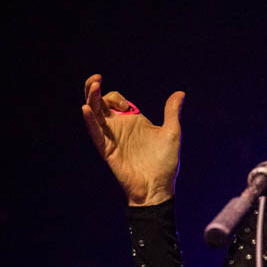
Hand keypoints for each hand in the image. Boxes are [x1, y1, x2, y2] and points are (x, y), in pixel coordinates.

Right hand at [81, 74, 184, 205]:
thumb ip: (171, 112)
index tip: (125, 104)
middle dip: (94, 89)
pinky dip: (90, 121)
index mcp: (133, 120)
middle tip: (96, 79)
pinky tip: (86, 109)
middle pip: (99, 104)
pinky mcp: (107, 149)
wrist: (158, 188)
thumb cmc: (165, 163)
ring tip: (92, 85)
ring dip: (91, 99)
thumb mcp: (172, 133)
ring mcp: (111, 137)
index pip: (115, 100)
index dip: (116, 97)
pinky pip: (95, 133)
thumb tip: (180, 93)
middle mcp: (119, 127)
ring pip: (94, 114)